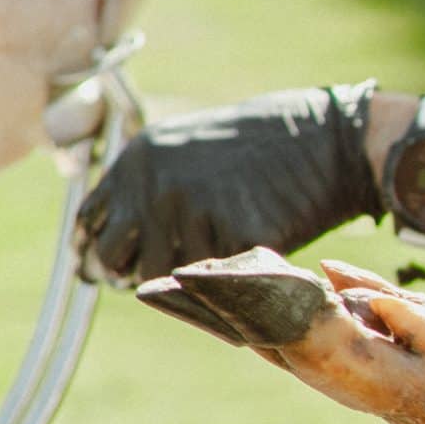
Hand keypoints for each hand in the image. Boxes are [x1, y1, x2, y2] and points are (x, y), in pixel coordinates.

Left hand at [75, 83, 397, 285]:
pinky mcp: (234, 236)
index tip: (108, 271)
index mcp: (139, 160)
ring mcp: (194, 211)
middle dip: (132, 275)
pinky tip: (247, 266)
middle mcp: (156, 185)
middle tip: (158, 282)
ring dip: (187, 280)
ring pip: (169, 275)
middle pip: (117, 258)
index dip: (97, 251)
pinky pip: (219, 278)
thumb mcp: (191, 150)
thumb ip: (153, 186)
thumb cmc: (268, 147)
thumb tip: (121, 244)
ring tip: (215, 271)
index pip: (91, 222)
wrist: (332, 141)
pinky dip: (230, 279)